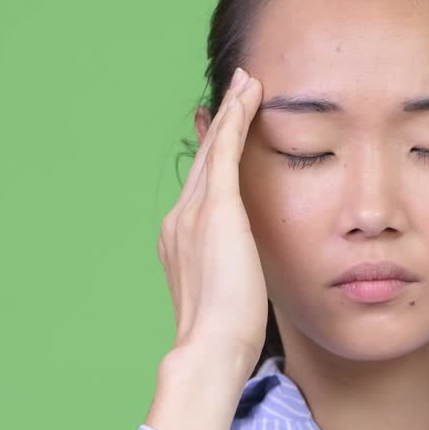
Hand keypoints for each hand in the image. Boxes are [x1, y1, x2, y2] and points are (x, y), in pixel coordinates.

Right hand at [158, 66, 266, 381]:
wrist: (211, 348)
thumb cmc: (225, 336)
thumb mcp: (226, 295)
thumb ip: (230, 272)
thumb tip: (241, 270)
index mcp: (179, 240)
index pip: (201, 185)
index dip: (212, 152)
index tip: (219, 128)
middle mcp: (180, 219)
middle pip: (205, 159)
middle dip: (220, 122)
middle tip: (234, 88)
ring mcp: (195, 213)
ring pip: (216, 149)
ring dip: (232, 111)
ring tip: (246, 82)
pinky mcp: (217, 210)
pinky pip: (227, 152)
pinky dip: (237, 119)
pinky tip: (249, 95)